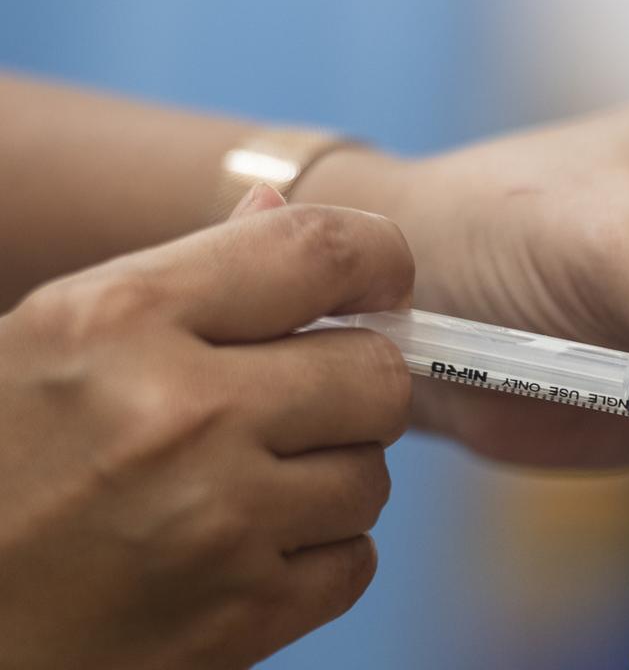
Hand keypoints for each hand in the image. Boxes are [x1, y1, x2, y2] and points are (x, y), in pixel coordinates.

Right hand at [0, 188, 412, 668]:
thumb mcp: (54, 340)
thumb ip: (178, 276)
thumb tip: (275, 205)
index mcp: (123, 321)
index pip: (319, 253)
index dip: (378, 260)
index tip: (380, 285)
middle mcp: (182, 415)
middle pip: (379, 374)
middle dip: (355, 385)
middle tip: (301, 404)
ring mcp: (220, 522)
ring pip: (373, 475)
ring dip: (330, 478)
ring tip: (246, 488)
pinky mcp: (244, 617)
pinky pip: (356, 561)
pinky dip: (319, 556)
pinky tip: (246, 551)